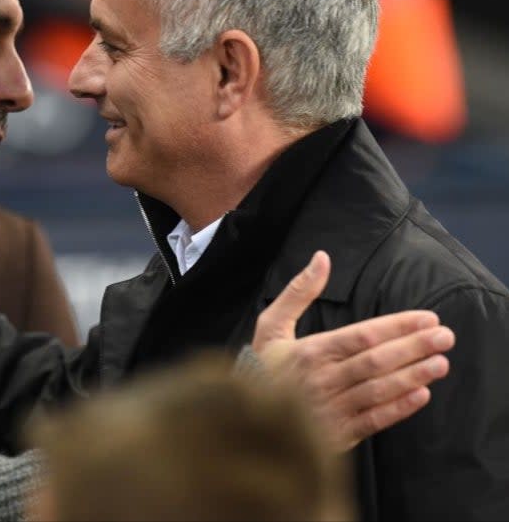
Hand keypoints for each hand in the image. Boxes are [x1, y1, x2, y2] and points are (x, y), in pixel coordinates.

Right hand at [252, 250, 454, 450]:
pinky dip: (398, 409)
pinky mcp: (336, 435)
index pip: (361, 335)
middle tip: (445, 337)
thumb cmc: (263, 366)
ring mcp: (329, 410)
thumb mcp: (272, 324)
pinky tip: (421, 395)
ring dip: (413, 376)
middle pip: (375, 361)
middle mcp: (320, 380)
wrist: (247, 419)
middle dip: (414, 347)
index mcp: (308, 352)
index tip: (427, 318)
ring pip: (378, 390)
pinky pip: (372, 420)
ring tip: (441, 363)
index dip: (397, 326)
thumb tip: (322, 257)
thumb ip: (299, 291)